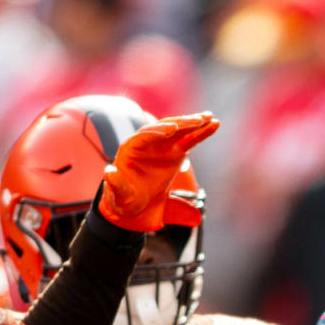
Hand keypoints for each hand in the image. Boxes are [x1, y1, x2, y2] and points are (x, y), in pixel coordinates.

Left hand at [98, 112, 219, 231]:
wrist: (134, 206)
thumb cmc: (125, 201)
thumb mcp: (120, 196)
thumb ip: (117, 185)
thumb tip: (110, 173)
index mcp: (130, 149)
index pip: (143, 135)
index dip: (157, 131)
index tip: (171, 129)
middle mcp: (147, 143)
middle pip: (164, 127)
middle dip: (180, 123)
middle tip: (197, 120)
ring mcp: (162, 146)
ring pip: (178, 130)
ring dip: (193, 123)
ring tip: (209, 118)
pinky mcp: (175, 152)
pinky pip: (189, 139)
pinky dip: (201, 132)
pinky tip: (214, 125)